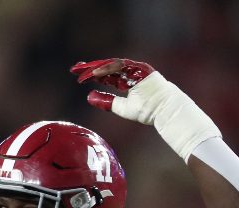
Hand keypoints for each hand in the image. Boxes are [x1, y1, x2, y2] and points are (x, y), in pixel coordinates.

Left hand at [71, 57, 219, 159]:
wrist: (163, 111)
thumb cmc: (147, 112)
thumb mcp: (121, 108)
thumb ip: (106, 102)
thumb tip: (88, 96)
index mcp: (127, 82)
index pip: (106, 76)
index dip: (92, 75)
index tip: (78, 77)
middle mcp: (130, 74)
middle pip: (107, 68)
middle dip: (90, 68)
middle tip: (74, 69)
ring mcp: (136, 70)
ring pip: (112, 65)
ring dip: (97, 67)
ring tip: (83, 72)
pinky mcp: (140, 68)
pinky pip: (122, 65)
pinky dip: (109, 68)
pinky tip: (96, 73)